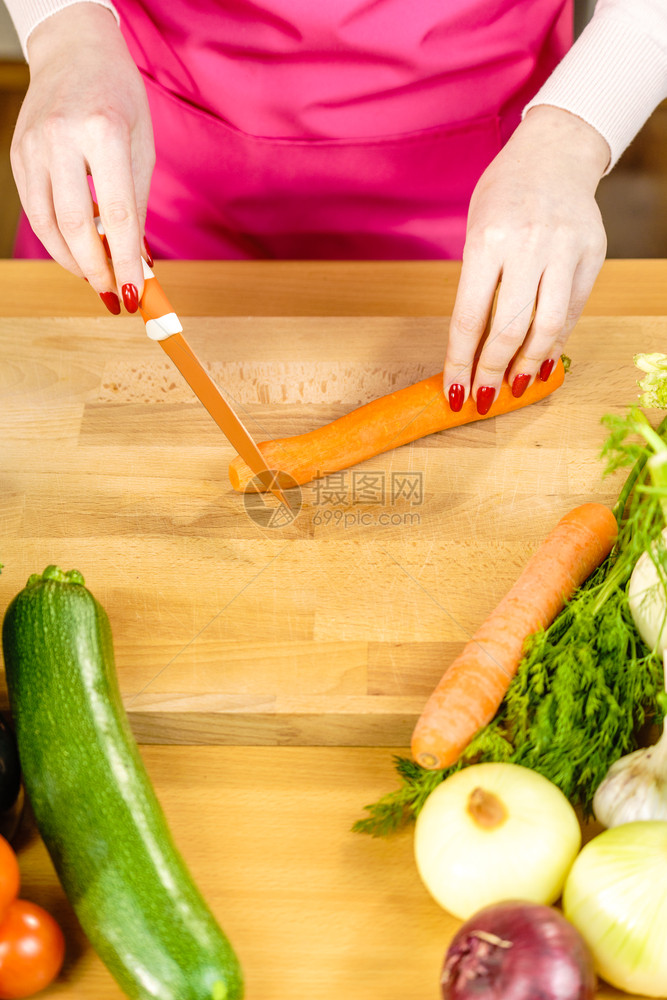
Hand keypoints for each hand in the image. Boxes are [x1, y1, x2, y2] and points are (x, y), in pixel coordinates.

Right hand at [10, 3, 154, 313]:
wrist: (74, 50)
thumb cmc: (119, 98)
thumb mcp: (142, 146)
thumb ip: (137, 205)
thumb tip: (137, 263)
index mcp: (104, 132)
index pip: (115, 214)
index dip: (124, 261)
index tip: (135, 294)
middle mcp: (61, 137)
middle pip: (74, 225)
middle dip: (96, 270)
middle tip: (115, 297)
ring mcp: (32, 146)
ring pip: (48, 224)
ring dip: (73, 262)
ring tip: (98, 280)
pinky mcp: (17, 154)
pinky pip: (35, 210)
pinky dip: (57, 240)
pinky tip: (77, 253)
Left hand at [443, 106, 610, 413]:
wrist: (555, 153)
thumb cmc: (503, 195)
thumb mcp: (476, 232)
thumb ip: (477, 288)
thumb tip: (476, 350)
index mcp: (487, 240)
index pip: (468, 318)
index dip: (460, 362)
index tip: (454, 392)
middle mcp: (528, 245)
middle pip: (509, 329)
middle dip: (493, 372)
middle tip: (483, 396)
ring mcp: (565, 249)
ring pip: (548, 327)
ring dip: (529, 365)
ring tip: (515, 387)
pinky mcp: (592, 254)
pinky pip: (572, 310)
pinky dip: (556, 341)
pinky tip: (543, 360)